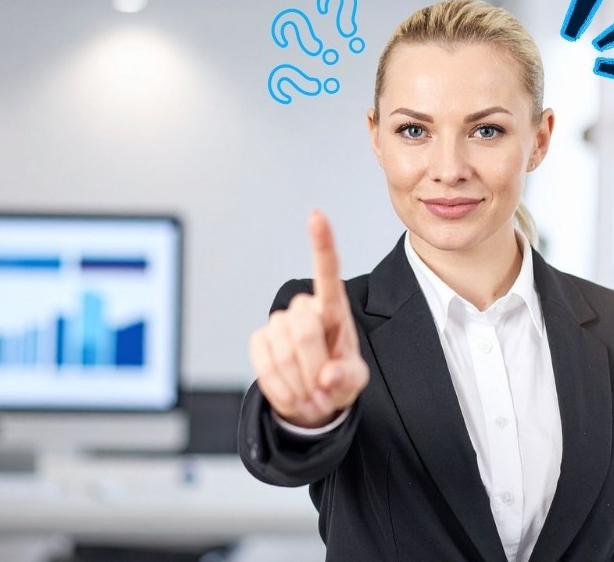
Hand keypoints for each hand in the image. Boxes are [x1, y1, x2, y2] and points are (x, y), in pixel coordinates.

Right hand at [249, 209, 369, 427]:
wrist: (312, 397)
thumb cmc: (338, 379)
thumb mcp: (354, 380)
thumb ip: (348, 377)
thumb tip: (328, 376)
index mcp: (333, 308)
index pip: (327, 271)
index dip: (321, 244)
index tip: (316, 215)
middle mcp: (304, 309)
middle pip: (305, 331)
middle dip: (315, 369)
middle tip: (324, 391)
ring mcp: (278, 322)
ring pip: (284, 353)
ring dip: (301, 385)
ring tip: (312, 396)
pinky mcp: (259, 340)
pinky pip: (266, 366)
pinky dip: (282, 389)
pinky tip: (294, 395)